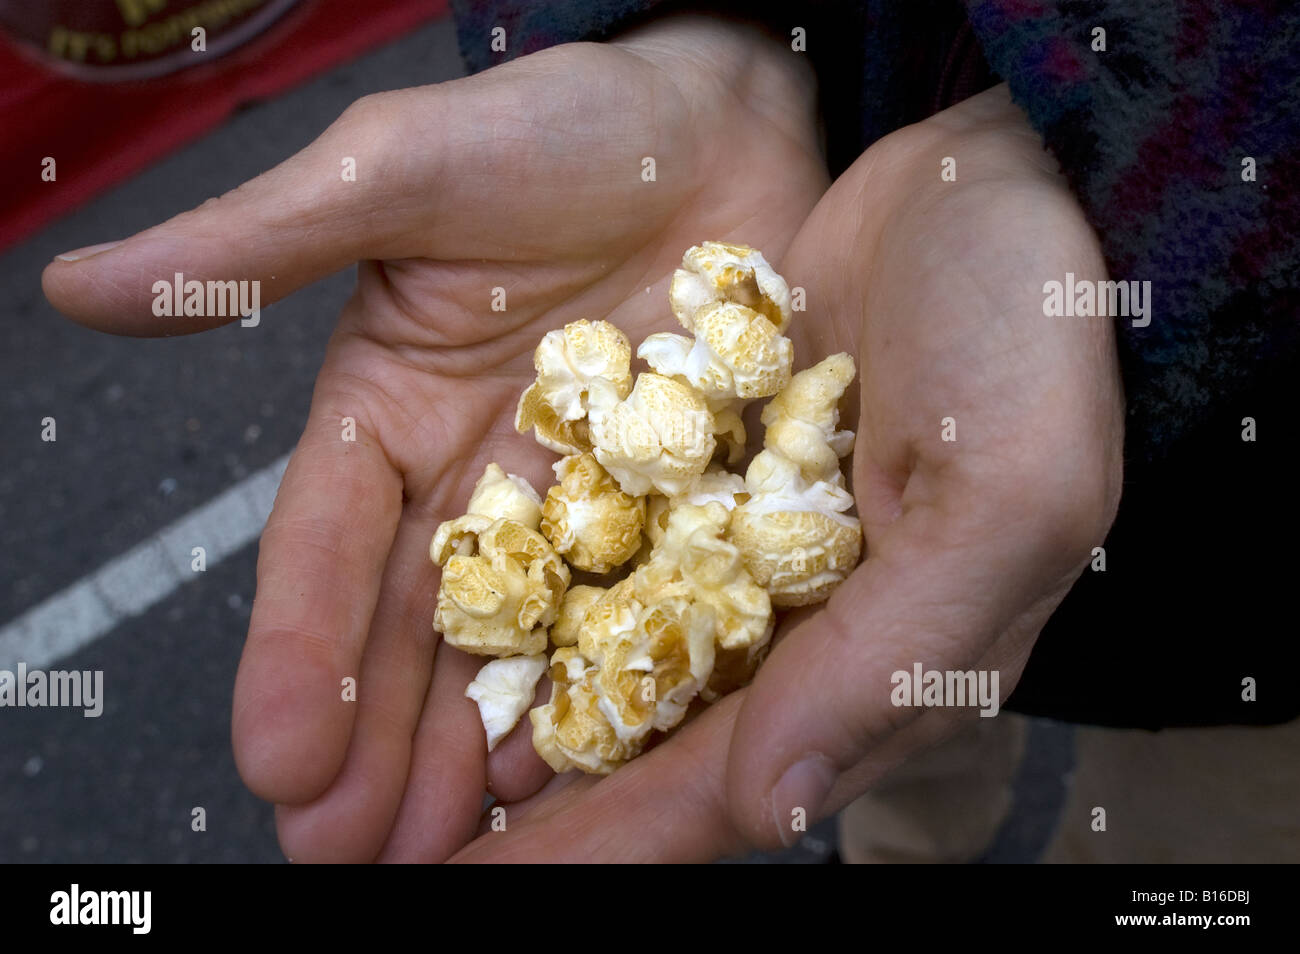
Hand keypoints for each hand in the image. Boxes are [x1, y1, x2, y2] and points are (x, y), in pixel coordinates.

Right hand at [41, 15, 827, 860]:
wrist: (714, 114)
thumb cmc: (553, 126)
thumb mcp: (396, 172)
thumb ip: (259, 245)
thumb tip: (77, 286)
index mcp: (388, 414)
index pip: (325, 552)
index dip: (298, 655)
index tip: (278, 756)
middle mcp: (475, 479)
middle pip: (414, 632)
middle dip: (380, 746)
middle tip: (354, 857)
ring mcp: (580, 502)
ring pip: (518, 648)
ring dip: (481, 755)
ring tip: (459, 854)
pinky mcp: (679, 502)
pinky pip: (638, 612)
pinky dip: (609, 692)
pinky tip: (585, 773)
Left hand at [447, 85, 1125, 860]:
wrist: (990, 181)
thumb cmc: (1029, 338)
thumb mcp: (1003, 499)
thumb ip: (890, 664)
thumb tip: (775, 808)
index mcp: (869, 657)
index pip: (716, 783)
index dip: (603, 848)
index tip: (479, 893)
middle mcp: (788, 615)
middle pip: (635, 735)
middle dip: (521, 806)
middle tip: (378, 851)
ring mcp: (730, 535)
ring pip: (598, 646)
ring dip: (495, 707)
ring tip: (380, 767)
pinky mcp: (689, 456)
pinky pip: (593, 535)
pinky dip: (523, 582)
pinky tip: (441, 616)